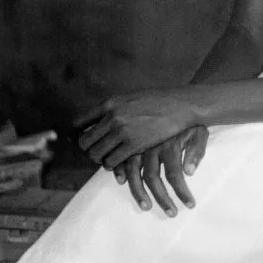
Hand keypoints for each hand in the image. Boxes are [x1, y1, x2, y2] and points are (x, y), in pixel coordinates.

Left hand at [75, 89, 198, 168]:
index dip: (79, 133)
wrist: (182, 104)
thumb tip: (99, 121)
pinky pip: (111, 162)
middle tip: (100, 151)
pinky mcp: (133, 145)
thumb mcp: (132, 97)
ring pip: (96, 155)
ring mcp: (122, 131)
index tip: (85, 139)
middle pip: (85, 142)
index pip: (79, 122)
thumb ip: (115, 109)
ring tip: (110, 157)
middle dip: (90, 149)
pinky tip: (120, 161)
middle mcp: (112, 117)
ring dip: (101, 159)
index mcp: (110, 103)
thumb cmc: (159, 100)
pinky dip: (113, 165)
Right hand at [112, 126, 208, 215]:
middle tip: (171, 214)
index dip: (182, 191)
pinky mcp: (130, 139)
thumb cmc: (190, 119)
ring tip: (146, 208)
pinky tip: (122, 181)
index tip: (190, 205)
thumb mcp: (200, 130)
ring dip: (139, 193)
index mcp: (171, 145)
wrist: (175, 98)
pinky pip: (120, 158)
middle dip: (162, 199)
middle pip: (153, 179)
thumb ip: (197, 149)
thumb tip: (190, 171)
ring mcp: (140, 143)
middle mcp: (154, 147)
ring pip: (135, 173)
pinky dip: (119, 170)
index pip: (175, 174)